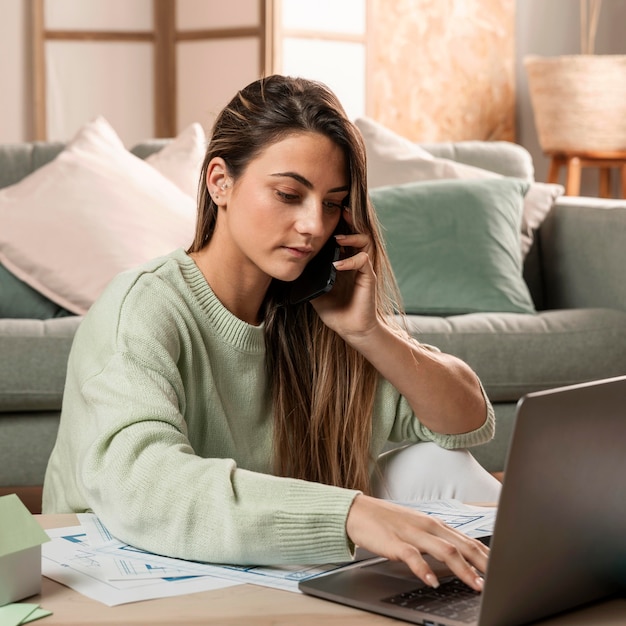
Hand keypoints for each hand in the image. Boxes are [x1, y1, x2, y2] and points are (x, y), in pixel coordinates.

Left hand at [311, 212, 378, 340]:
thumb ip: (308, 277)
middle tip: (340, 210)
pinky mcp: (368, 278)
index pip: (343, 236)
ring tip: (338, 238)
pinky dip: (350, 260)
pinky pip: (363, 261)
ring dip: (352, 237)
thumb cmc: (335, 311)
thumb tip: (291, 267)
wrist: (351, 329)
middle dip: (349, 220)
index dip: (338, 224)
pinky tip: (338, 265)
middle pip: (357, 231)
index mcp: (343, 261)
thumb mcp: (315, 291)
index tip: (327, 213)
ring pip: (365, 241)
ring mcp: (363, 268)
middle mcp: (354, 261)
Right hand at [346, 494, 488, 591]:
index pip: (467, 539)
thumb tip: (457, 557)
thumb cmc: (387, 521)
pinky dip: (424, 570)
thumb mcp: (416, 528)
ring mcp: (412, 533)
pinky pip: (413, 557)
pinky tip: (432, 581)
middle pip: (461, 545)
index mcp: (434, 523)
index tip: (500, 569)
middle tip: (498, 579)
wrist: (358, 510)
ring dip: (463, 569)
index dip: (485, 555)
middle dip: (483, 563)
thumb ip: (435, 540)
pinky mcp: (395, 542)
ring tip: (475, 584)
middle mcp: (427, 526)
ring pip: (444, 551)